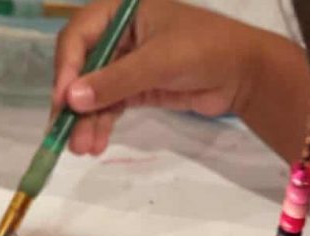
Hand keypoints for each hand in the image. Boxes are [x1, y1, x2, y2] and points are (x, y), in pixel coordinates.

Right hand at [53, 0, 287, 154]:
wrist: (247, 73)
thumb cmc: (204, 50)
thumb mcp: (158, 62)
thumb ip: (114, 80)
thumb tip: (70, 100)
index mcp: (120, 11)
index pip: (78, 35)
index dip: (66, 68)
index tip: (62, 101)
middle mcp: (119, 33)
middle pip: (82, 67)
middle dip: (74, 102)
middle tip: (63, 133)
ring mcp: (128, 61)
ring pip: (95, 91)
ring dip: (87, 119)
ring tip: (83, 148)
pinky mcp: (138, 86)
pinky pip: (111, 104)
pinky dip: (102, 123)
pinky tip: (96, 143)